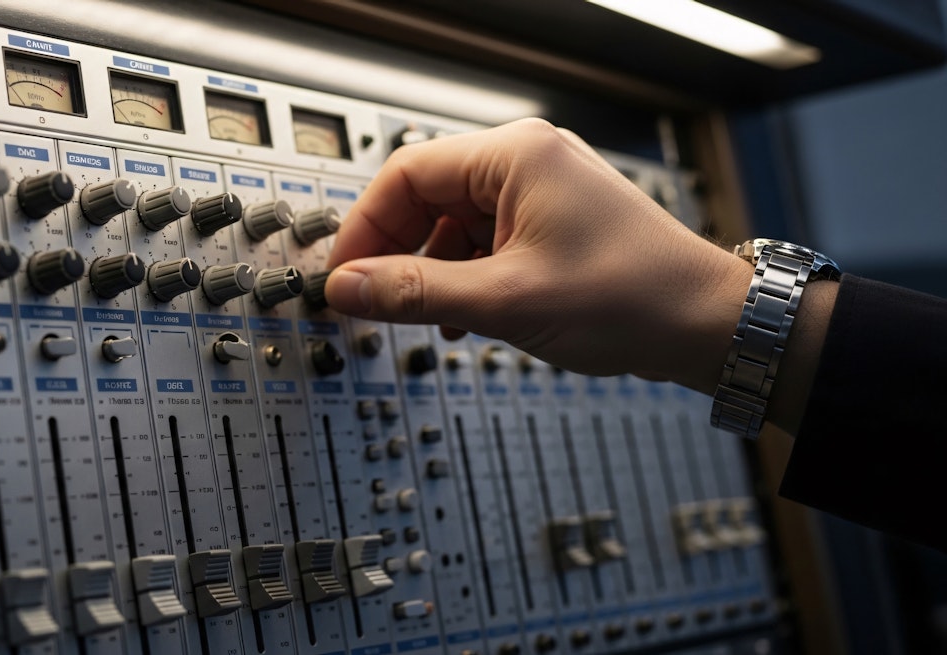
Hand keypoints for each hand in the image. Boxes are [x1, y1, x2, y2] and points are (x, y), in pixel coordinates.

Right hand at [325, 118, 755, 394]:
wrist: (706, 325)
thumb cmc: (630, 297)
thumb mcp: (505, 300)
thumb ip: (415, 293)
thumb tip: (347, 289)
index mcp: (514, 156)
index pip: (404, 175)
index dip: (364, 229)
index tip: (344, 278)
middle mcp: (527, 162)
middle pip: (426, 197)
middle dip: (396, 253)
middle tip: (372, 301)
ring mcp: (542, 192)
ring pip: (453, 224)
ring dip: (429, 271)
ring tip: (423, 317)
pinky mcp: (552, 224)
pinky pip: (484, 242)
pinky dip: (463, 277)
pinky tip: (462, 316)